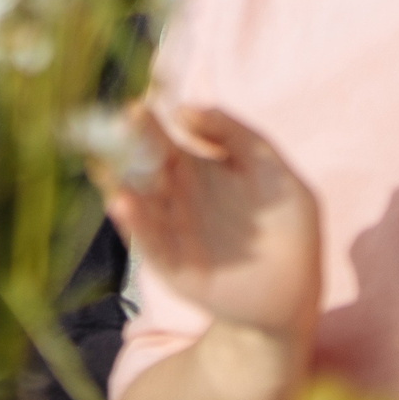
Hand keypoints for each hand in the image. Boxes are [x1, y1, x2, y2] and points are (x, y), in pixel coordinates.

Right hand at [100, 103, 321, 338]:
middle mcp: (172, 197)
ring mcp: (169, 231)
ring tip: (106, 166)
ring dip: (118, 183)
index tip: (134, 108)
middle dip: (125, 148)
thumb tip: (182, 111)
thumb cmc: (284, 225)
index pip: (159, 141)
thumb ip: (235, 133)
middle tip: (114, 128)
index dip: (144, 125)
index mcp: (192, 169)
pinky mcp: (171, 266)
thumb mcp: (270, 169)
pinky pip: (149, 241)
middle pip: (141, 167)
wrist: (293, 291)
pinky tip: (122, 202)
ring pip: (136, 202)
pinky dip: (134, 222)